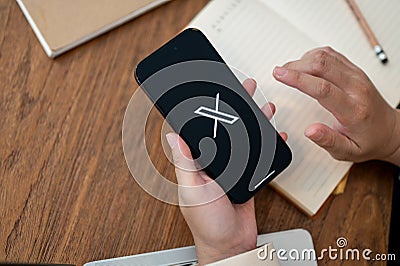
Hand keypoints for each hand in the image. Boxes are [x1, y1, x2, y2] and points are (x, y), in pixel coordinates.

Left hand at [166, 79, 286, 264]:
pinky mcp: (247, 175)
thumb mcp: (193, 190)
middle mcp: (213, 161)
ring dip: (253, 121)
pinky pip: (258, 154)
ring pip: (244, 137)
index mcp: (196, 162)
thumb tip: (173, 136)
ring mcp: (232, 167)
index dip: (205, 109)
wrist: (231, 243)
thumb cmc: (207, 222)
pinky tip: (275, 134)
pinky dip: (267, 144)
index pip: (199, 129)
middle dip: (235, 107)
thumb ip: (185, 163)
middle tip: (243, 89)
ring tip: (263, 106)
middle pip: (225, 128)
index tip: (213, 91)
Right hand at [273, 47, 399, 164]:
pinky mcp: (355, 70)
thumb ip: (328, 141)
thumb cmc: (368, 140)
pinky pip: (332, 55)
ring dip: (303, 60)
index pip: (322, 88)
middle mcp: (356, 88)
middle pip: (323, 65)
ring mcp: (357, 76)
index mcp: (353, 109)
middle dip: (295, 66)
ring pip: (326, 56)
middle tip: (279, 72)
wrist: (389, 130)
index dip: (297, 78)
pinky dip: (314, 56)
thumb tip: (311, 131)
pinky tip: (305, 64)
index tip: (280, 74)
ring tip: (288, 70)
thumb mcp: (348, 151)